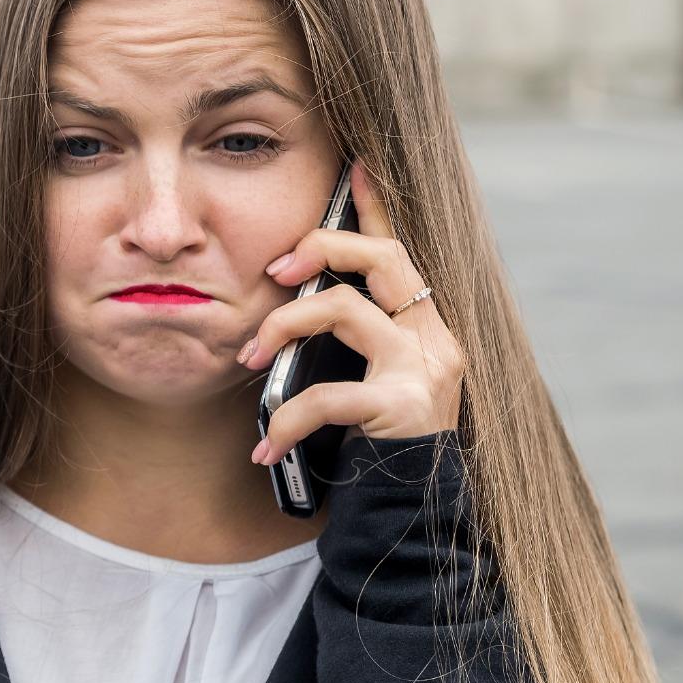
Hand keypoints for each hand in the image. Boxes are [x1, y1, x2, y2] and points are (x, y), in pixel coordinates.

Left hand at [238, 162, 464, 467]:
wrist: (410, 519)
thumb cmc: (375, 446)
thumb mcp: (362, 382)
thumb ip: (344, 343)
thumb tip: (290, 300)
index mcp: (421, 324)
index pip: (399, 250)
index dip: (376, 206)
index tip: (355, 164)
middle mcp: (433, 337)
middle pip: (383, 258)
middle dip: (322, 248)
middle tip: (274, 270)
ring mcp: (425, 369)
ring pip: (345, 310)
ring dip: (282, 327)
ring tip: (249, 362)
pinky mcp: (405, 407)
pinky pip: (328, 394)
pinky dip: (286, 418)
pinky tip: (265, 445)